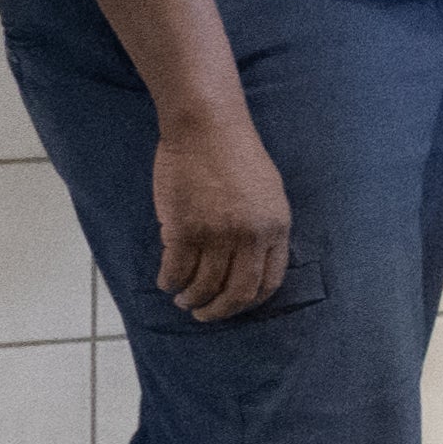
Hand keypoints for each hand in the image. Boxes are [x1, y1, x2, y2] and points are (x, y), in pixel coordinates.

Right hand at [151, 110, 293, 324]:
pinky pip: (175, 270)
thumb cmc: (237, 156)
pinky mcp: (184, 230)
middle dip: (219, 311)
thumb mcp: (268, 193)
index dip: (249, 300)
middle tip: (204, 314)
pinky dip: (169, 282)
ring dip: (191, 299)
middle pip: (238, 293)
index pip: (269, 282)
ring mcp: (217, 235)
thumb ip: (263, 228)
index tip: (235, 305)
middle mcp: (250, 237)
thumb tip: (250, 260)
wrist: (207, 129)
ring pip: (204, 286)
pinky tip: (166, 283)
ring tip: (183, 299)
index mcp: (276, 228)